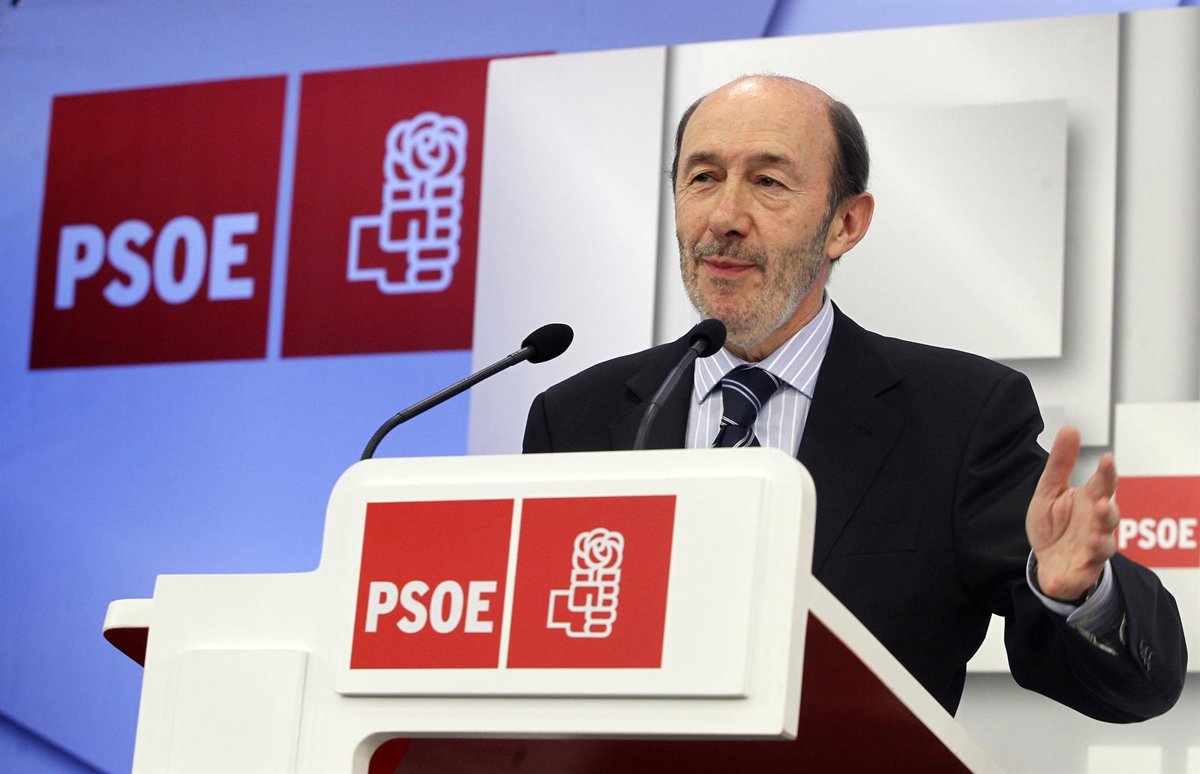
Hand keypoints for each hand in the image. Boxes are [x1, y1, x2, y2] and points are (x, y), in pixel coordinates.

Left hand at [1026, 426, 1119, 601]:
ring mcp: (1093, 549)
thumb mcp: (1049, 490)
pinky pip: (1087, 571)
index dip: (1107, 473)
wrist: (1045, 560)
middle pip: (1110, 516)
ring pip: (1105, 546)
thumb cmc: (1053, 523)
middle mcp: (1097, 525)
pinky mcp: (1084, 571)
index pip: (1103, 485)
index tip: (1107, 459)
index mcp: (1090, 501)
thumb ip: (1060, 463)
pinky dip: (1083, 568)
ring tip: (1092, 536)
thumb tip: (1070, 428)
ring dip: (1100, 541)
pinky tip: (1074, 565)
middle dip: (1108, 511)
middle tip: (1101, 504)